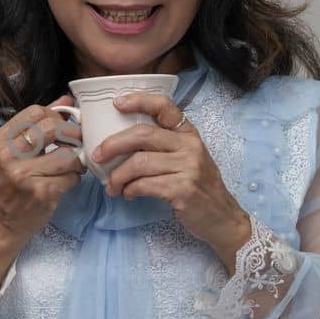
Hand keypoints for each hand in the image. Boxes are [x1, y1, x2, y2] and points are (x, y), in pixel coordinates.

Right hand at [0, 95, 85, 253]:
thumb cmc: (9, 185)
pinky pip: (71, 177)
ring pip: (67, 154)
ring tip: (72, 166)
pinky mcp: (41, 193)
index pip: (35, 111)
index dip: (55, 116)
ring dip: (76, 160)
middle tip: (76, 143)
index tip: (61, 127)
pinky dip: (74, 179)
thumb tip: (67, 102)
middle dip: (72, 134)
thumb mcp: (14, 153)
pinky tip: (66, 182)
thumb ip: (38, 125)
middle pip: (53, 128)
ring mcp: (24, 175)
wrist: (0, 223)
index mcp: (1, 141)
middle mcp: (9, 155)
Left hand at [92, 91, 251, 263]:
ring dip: (118, 176)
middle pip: (142, 134)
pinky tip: (127, 194)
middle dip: (113, 144)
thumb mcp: (186, 158)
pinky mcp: (183, 190)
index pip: (164, 106)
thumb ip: (162, 146)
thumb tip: (119, 141)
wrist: (222, 218)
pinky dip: (129, 190)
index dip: (139, 101)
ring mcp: (188, 167)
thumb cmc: (197, 186)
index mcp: (188, 133)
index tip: (117, 103)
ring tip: (112, 186)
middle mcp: (190, 146)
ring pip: (139, 163)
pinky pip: (144, 185)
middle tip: (97, 156)